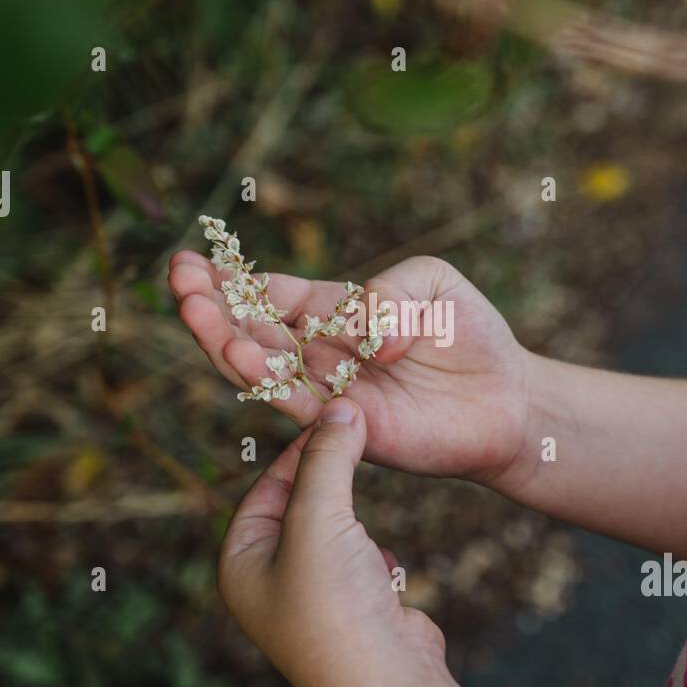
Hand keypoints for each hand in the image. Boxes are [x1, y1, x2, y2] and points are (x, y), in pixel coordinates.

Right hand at [169, 250, 528, 486]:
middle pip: (251, 328)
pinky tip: (237, 355)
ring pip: (261, 366)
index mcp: (333, 312)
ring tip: (195, 313)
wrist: (507, 399)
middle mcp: (320, 352)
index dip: (231, 281)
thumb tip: (359, 333)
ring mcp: (328, 389)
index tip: (190, 262)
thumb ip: (390, 291)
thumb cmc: (470, 335)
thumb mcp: (433, 283)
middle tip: (178, 282)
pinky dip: (264, 380)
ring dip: (224, 340)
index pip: (270, 295)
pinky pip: (293, 401)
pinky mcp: (343, 424)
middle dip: (212, 305)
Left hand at [219, 396, 444, 686]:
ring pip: (332, 535)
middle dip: (328, 480)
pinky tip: (383, 562)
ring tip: (365, 506)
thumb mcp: (319, 515)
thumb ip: (327, 457)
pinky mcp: (354, 614)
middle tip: (356, 439)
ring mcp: (312, 603)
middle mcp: (268, 586)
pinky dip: (373, 555)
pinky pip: (360, 564)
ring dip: (350, 520)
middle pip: (297, 508)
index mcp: (239, 566)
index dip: (296, 452)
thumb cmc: (335, 603)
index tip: (333, 420)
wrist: (386, 683)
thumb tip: (340, 406)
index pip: (262, 489)